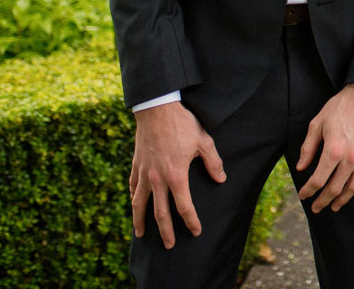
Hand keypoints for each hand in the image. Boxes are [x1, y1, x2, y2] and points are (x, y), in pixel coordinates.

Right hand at [130, 101, 226, 247]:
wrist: (157, 109)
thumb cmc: (183, 124)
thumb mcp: (204, 141)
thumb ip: (214, 162)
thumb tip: (221, 179)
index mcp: (176, 176)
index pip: (184, 207)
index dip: (191, 221)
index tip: (195, 231)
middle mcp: (157, 179)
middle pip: (160, 213)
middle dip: (165, 231)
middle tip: (169, 245)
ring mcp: (144, 173)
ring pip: (139, 204)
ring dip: (140, 221)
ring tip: (141, 234)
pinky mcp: (136, 165)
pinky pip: (132, 187)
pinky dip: (134, 198)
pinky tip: (135, 204)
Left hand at [296, 85, 353, 212]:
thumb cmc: (340, 107)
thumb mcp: (317, 124)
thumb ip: (308, 148)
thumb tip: (302, 167)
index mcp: (333, 151)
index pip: (318, 180)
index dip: (308, 191)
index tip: (303, 195)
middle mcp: (350, 158)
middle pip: (335, 188)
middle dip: (323, 201)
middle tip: (316, 208)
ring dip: (343, 199)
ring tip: (335, 206)